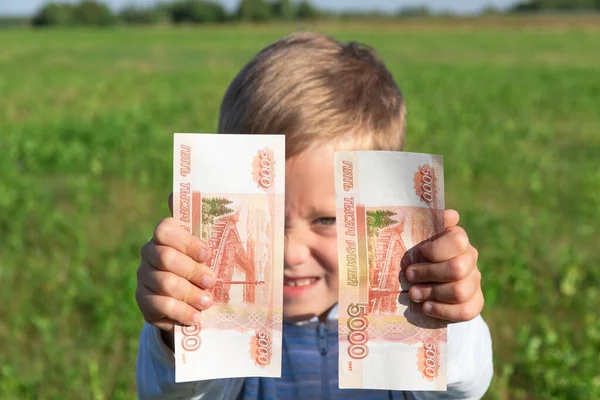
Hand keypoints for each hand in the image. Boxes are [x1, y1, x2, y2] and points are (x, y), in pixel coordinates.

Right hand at [135, 194, 216, 333]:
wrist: (190, 298)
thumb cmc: (204, 265)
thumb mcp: (210, 247)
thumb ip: (209, 223)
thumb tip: (204, 190)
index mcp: (165, 235)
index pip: (165, 229)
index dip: (186, 241)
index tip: (207, 253)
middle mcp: (149, 253)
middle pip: (165, 258)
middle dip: (192, 271)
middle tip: (212, 282)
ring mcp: (144, 277)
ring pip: (164, 283)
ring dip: (189, 294)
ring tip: (208, 302)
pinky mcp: (143, 301)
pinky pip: (159, 306)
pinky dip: (181, 312)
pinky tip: (196, 317)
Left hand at [404, 209, 483, 321]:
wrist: (422, 280)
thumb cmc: (415, 255)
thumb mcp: (416, 236)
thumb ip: (427, 221)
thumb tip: (452, 215)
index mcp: (457, 238)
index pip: (458, 241)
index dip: (436, 249)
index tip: (419, 252)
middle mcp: (470, 258)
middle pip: (457, 269)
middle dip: (428, 274)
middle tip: (408, 276)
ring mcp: (474, 281)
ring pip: (459, 291)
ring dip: (431, 293)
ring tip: (413, 294)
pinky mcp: (475, 302)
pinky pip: (466, 311)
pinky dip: (443, 311)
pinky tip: (426, 307)